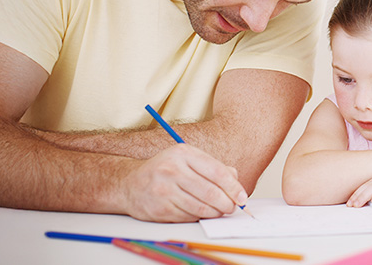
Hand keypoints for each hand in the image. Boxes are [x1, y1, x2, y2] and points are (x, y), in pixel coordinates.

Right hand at [118, 143, 246, 221]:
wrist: (130, 184)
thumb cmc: (164, 171)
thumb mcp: (187, 160)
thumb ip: (212, 167)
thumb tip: (235, 181)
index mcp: (182, 153)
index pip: (216, 171)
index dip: (233, 187)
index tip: (242, 197)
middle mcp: (172, 170)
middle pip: (211, 192)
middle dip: (227, 203)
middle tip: (232, 208)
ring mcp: (165, 190)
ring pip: (201, 207)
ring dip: (215, 213)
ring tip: (219, 211)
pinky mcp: (160, 208)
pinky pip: (189, 217)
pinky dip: (199, 218)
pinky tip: (201, 213)